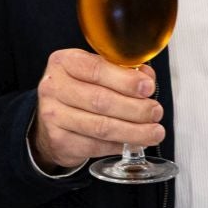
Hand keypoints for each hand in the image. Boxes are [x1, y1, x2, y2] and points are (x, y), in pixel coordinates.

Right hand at [30, 48, 164, 170]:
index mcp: (64, 62)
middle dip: (135, 108)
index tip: (148, 88)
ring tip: (155, 132)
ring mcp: (53, 115)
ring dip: (133, 131)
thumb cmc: (79, 90)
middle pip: (100, 100)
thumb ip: (121, 71)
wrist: (51, 119)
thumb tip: (147, 79)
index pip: (96, 69)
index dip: (126, 80)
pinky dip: (120, 145)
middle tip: (155, 112)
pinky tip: (134, 142)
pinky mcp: (58, 140)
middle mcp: (54, 87)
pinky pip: (96, 145)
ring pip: (101, 126)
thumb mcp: (96, 72)